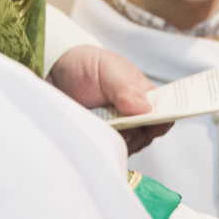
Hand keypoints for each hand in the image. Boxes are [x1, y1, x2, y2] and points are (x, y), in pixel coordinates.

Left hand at [47, 44, 172, 153]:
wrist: (52, 71)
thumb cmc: (87, 65)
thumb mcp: (108, 68)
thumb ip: (126, 87)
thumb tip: (146, 108)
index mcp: (144, 97)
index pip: (166, 116)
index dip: (162, 122)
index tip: (150, 123)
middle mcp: (134, 117)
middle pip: (146, 137)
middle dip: (134, 134)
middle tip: (118, 122)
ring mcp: (116, 132)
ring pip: (127, 148)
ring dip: (115, 140)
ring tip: (98, 122)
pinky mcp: (98, 142)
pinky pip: (106, 153)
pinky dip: (100, 147)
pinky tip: (91, 132)